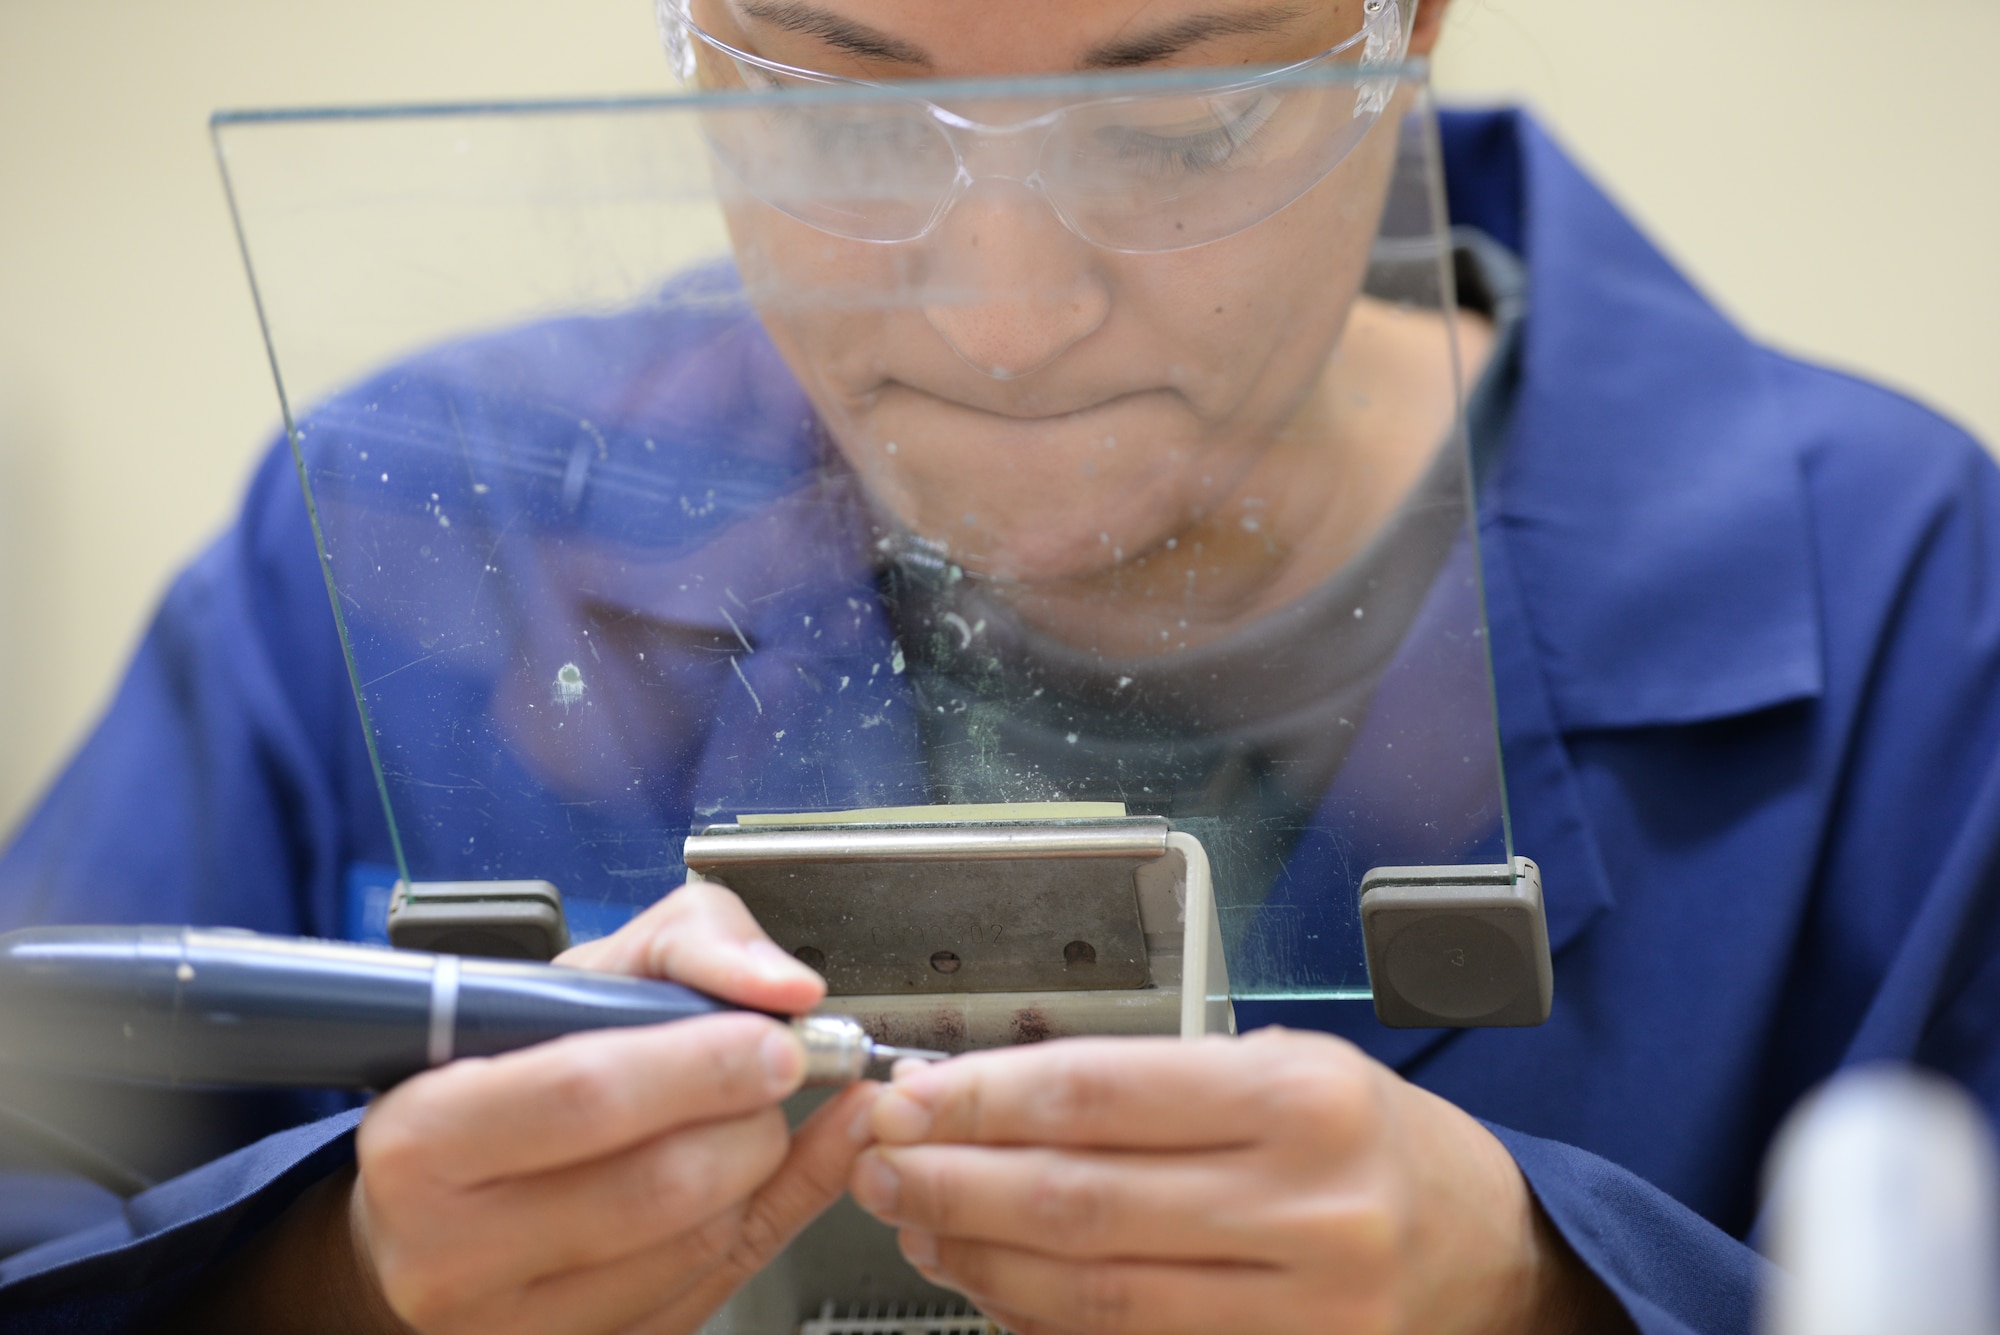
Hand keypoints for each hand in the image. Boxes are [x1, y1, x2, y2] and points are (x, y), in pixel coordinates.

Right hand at [171, 881, 876, 1333]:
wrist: (436, 1203)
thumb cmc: (503, 1081)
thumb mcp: (573, 975)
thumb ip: (687, 945)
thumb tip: (782, 986)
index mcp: (425, 1138)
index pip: (586, 1096)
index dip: (702, 1065)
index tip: (772, 1038)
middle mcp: (452, 1251)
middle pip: (662, 1184)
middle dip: (748, 1115)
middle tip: (773, 1069)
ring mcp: (513, 1326)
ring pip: (700, 1243)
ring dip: (757, 1166)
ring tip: (744, 1114)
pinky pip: (720, 1286)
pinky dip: (779, 1212)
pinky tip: (798, 1159)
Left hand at [849, 1029, 1628, 1334]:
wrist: (1485, 1249)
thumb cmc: (1370, 1140)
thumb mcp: (1281, 1068)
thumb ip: (1146, 1086)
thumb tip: (985, 1097)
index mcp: (1301, 1100)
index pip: (1100, 1094)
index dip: (982, 1099)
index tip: (907, 1096)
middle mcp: (1308, 1207)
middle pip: (1081, 1201)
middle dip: (955, 1181)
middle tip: (881, 1163)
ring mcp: (1302, 1308)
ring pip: (1093, 1293)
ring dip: (981, 1258)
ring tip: (918, 1220)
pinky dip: (1041, 1318)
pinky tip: (992, 1281)